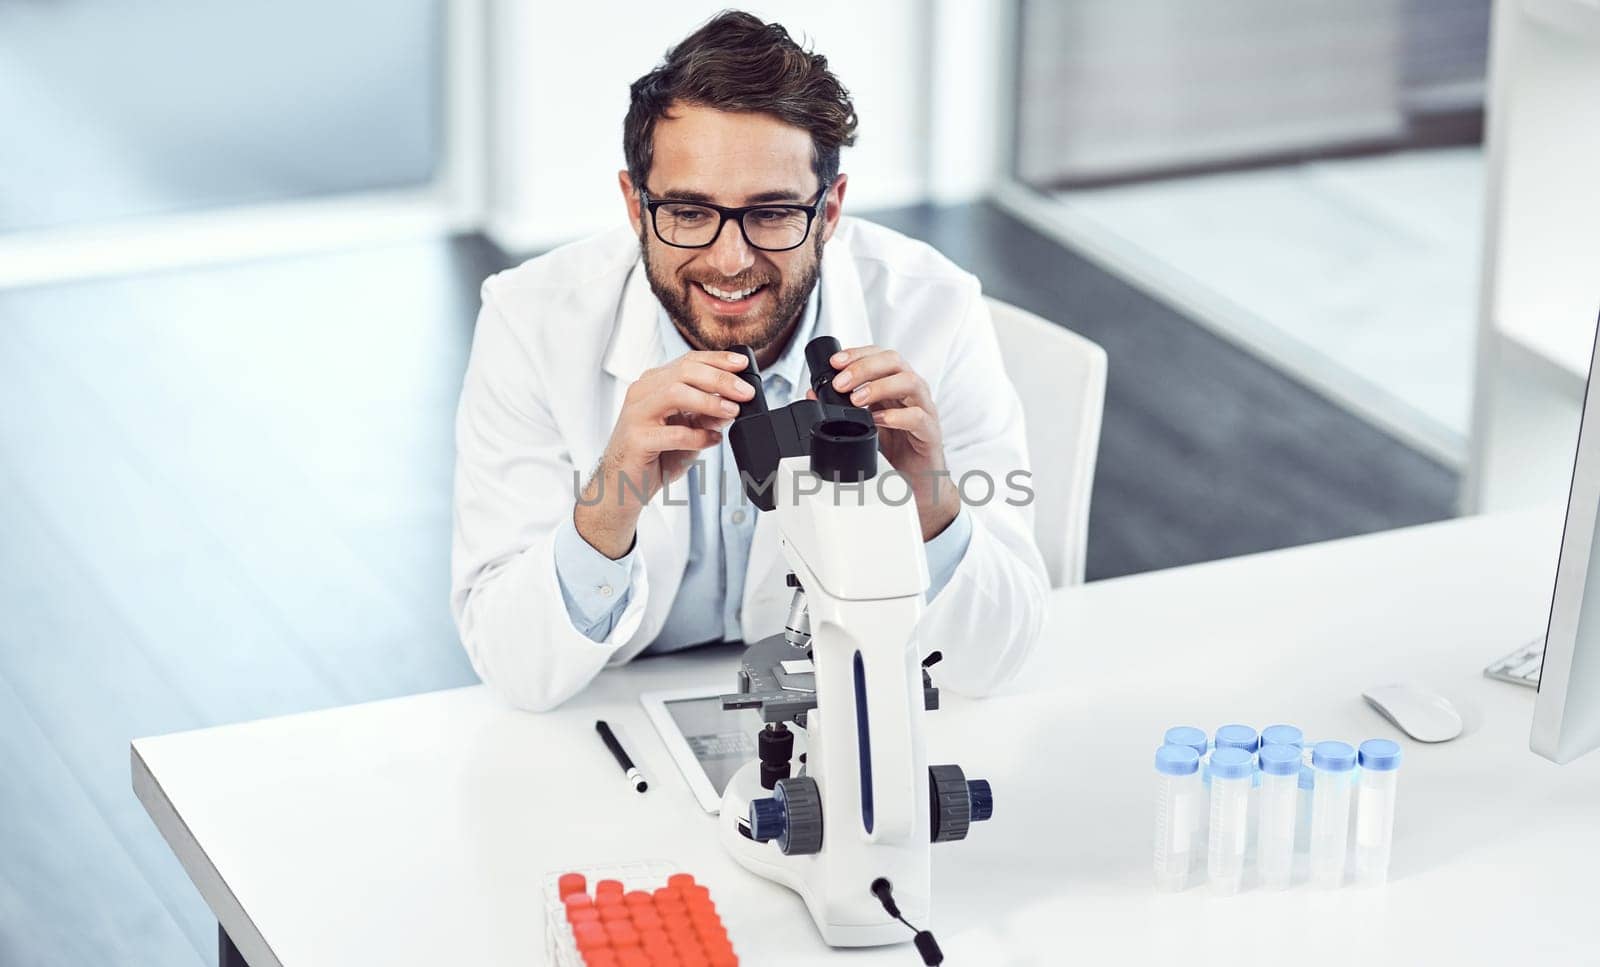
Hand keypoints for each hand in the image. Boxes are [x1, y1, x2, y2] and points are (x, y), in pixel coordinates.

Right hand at [575, 350, 754, 557]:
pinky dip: (698, 436)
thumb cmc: (654, 455)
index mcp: (653, 384)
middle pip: (685, 372)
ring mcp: (636, 414)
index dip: (717, 360)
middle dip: (720, 379)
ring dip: (709, 401)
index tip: (742, 365)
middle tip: (745, 392)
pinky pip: (673, 432)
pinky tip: (711, 440)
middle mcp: (642, 393)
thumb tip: (733, 404)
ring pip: (675, 393)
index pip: (688, 361)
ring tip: (731, 412)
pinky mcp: (636, 438)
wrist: (622, 486)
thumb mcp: (688, 431)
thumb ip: (706, 416)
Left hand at [813, 345, 958, 540]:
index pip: (880, 355)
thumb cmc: (894, 448)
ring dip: (879, 386)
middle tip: (840, 383)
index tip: (835, 361)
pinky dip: (897, 416)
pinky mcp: (930, 432)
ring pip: (909, 382)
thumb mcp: (864, 423)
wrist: (917, 481)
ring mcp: (924, 409)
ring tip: (856, 399)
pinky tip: (878, 421)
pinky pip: (918, 417)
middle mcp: (911, 391)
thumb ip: (842, 407)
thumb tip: (812, 394)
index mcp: (895, 384)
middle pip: (894, 361)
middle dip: (864, 367)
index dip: (858, 353)